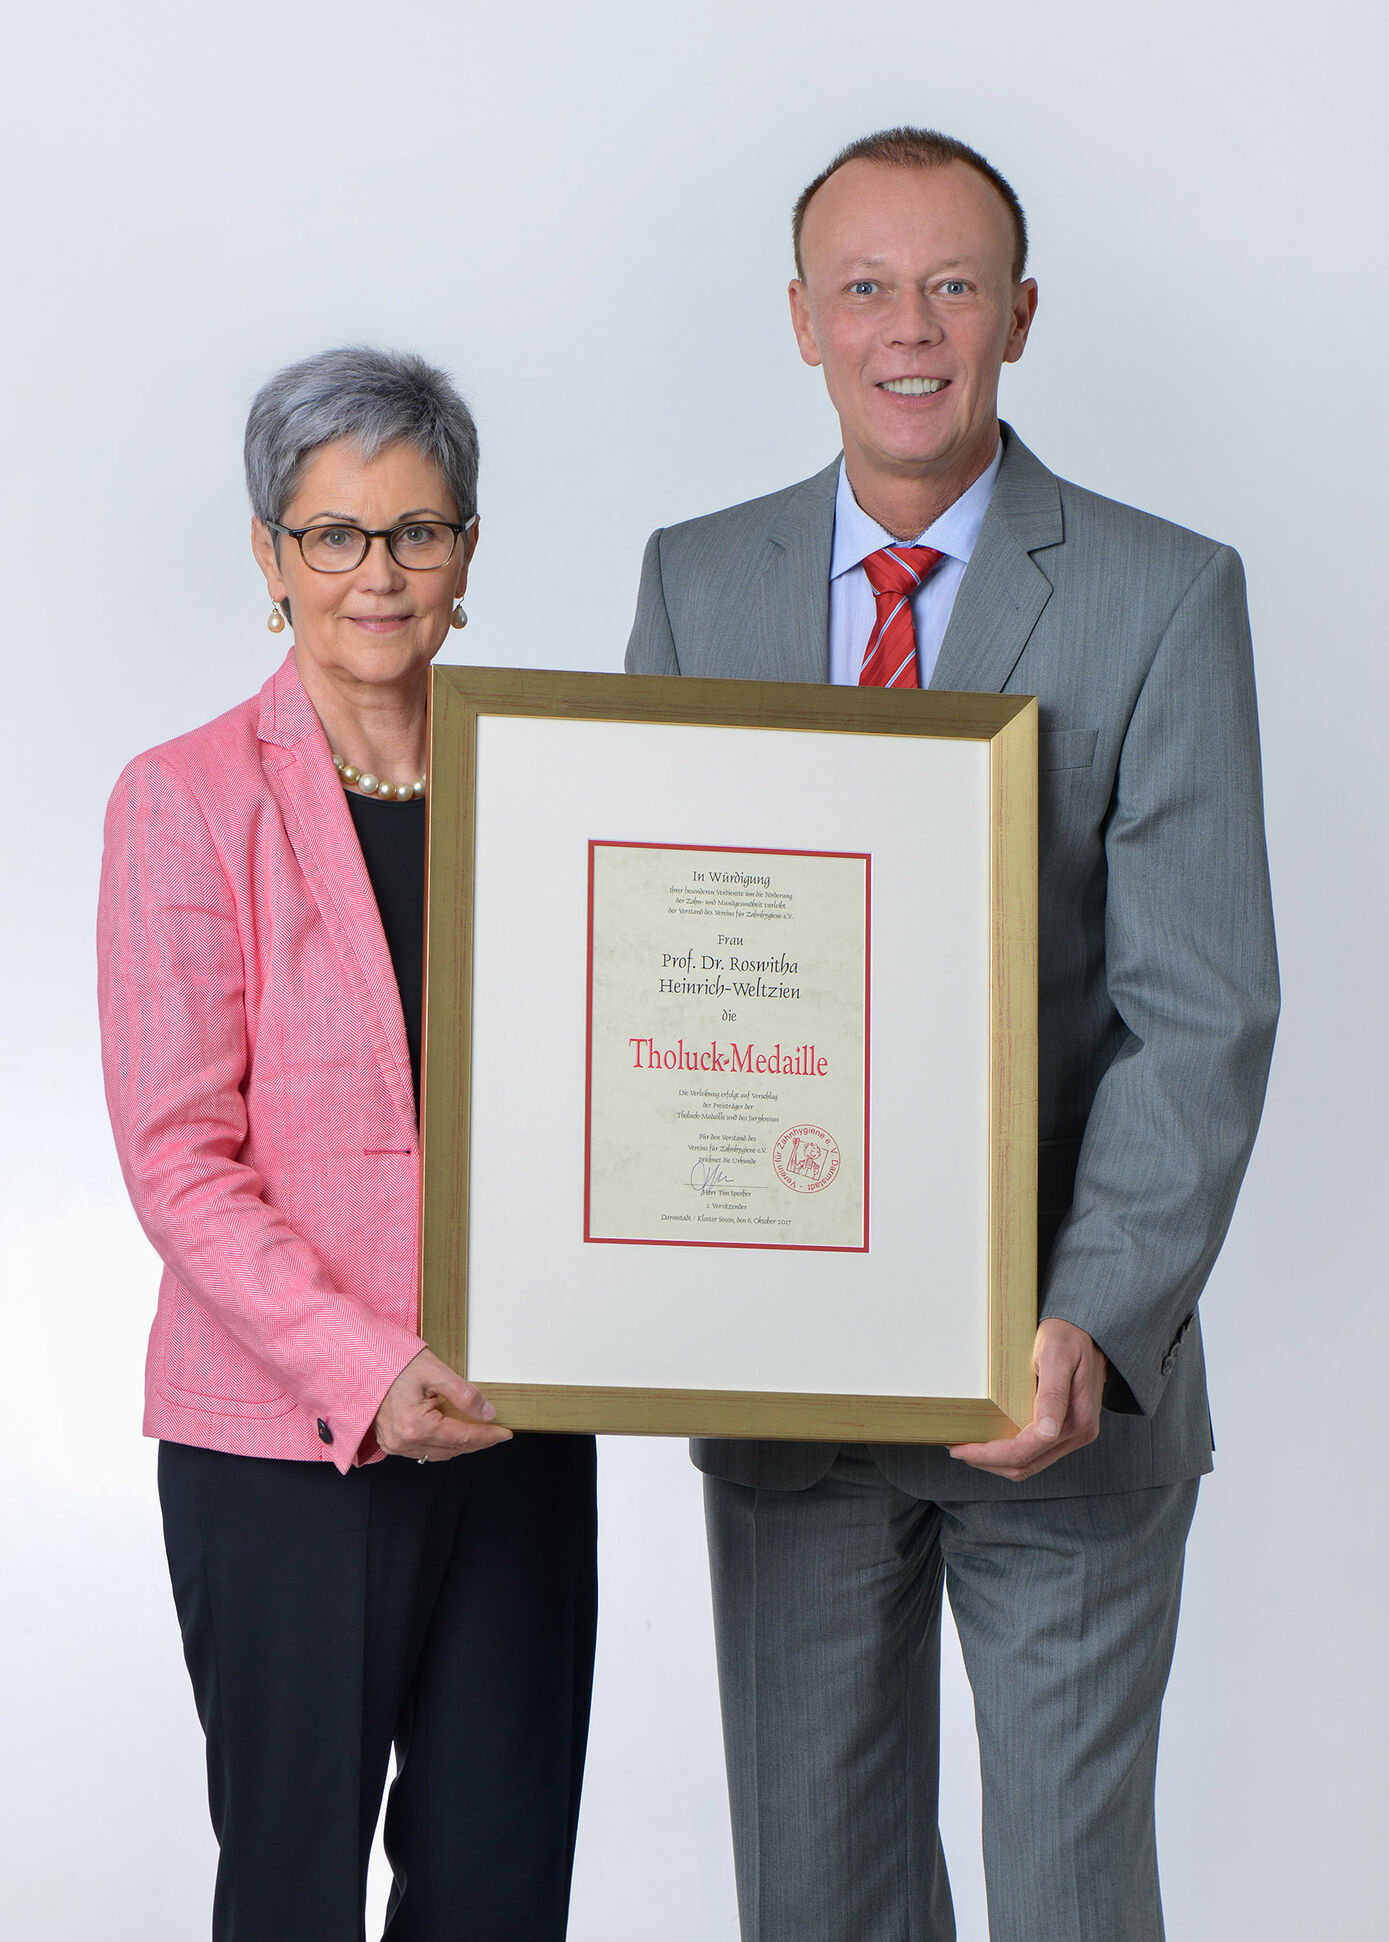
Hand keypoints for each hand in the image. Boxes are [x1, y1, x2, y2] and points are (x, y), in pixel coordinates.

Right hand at [373, 1348, 512, 1462]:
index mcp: (415, 1426)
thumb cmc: (395, 1363)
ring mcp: (394, 1445)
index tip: (506, 1433)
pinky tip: (451, 1432)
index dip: (487, 1436)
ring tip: (477, 1431)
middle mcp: (403, 1442)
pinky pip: (423, 1451)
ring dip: (460, 1444)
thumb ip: (464, 1394)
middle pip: (453, 1449)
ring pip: (439, 1453)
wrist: (362, 1362)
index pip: (462, 1437)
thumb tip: (487, 1413)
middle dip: (477, 1441)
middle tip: (496, 1431)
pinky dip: (441, 1444)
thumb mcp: (435, 1372)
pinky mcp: (390, 1443)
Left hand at [949, 1319, 1105, 1480]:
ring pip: (1030, 1463)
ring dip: (997, 1462)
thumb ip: (1053, 1394)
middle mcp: (1078, 1433)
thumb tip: (1047, 1431)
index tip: (962, 1448)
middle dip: (988, 1461)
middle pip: (1025, 1464)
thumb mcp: (1056, 1356)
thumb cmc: (1068, 1336)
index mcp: (1076, 1418)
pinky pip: (1035, 1453)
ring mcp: (1073, 1434)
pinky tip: (992, 1441)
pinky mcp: (1065, 1430)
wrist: (1086, 1330)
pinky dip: (1010, 1454)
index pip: (1025, 1450)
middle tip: (957, 1449)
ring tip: (969, 1448)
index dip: (990, 1454)